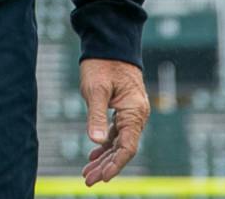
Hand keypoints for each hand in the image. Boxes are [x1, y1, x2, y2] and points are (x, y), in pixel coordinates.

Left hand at [79, 58, 149, 186]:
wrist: (110, 43)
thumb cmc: (102, 64)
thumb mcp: (96, 89)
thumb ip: (96, 116)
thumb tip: (95, 141)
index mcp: (134, 111)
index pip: (127, 146)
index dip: (115, 164)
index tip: (101, 177)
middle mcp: (137, 115)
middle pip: (123, 148)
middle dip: (106, 166)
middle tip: (88, 180)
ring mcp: (131, 113)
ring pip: (119, 142)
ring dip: (104, 158)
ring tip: (87, 172)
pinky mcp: (123, 109)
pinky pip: (117, 133)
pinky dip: (105, 145)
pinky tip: (94, 155)